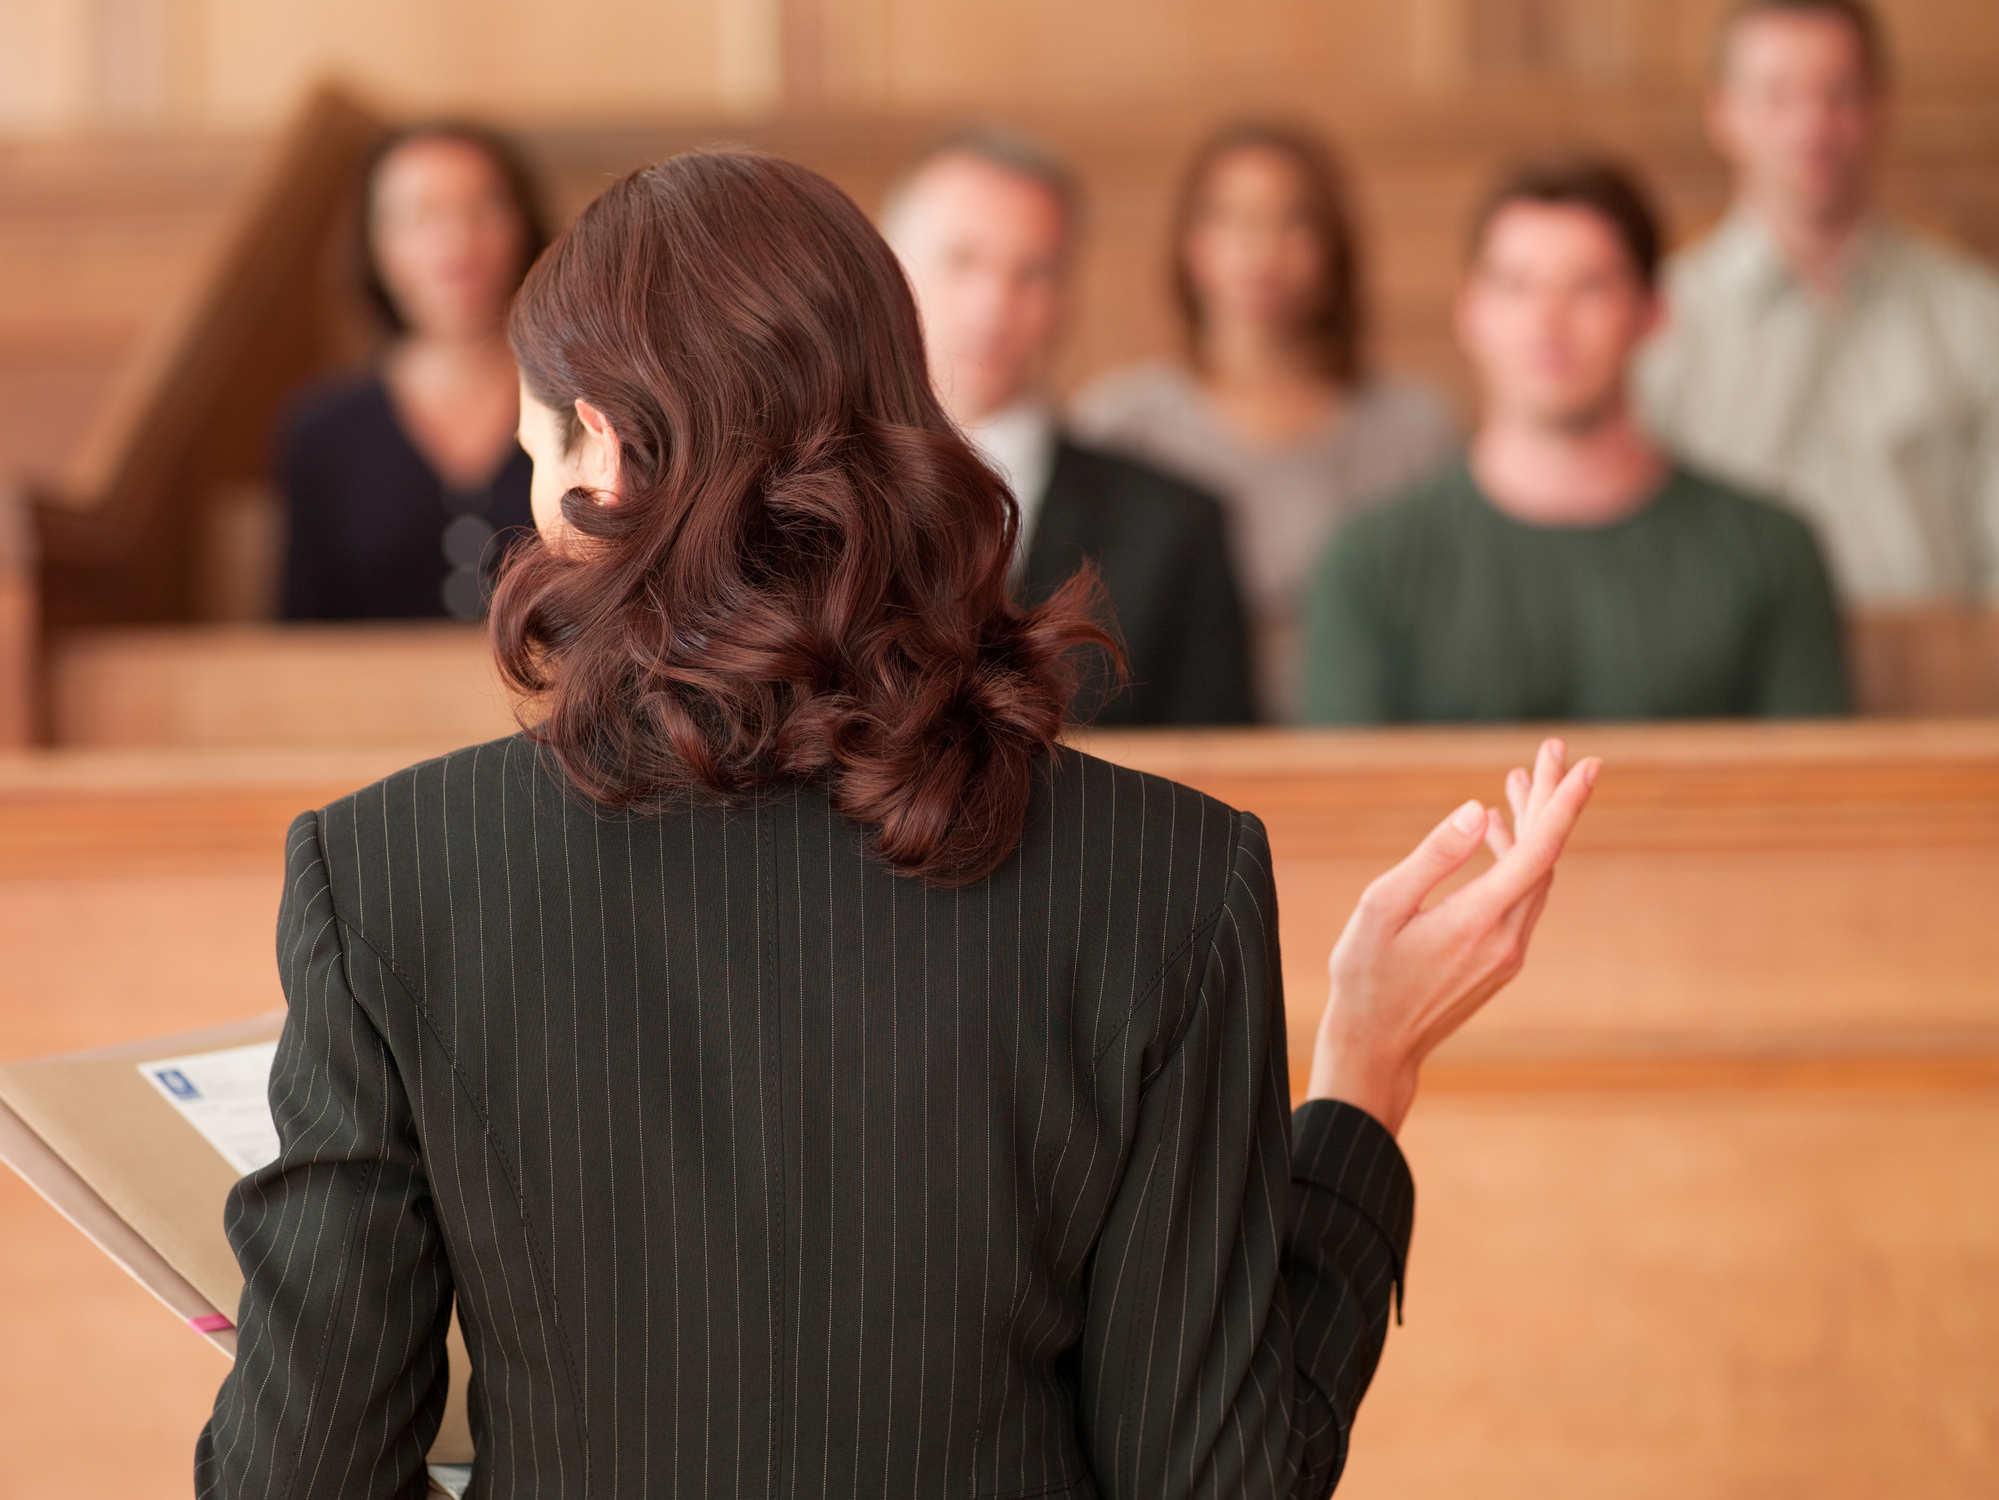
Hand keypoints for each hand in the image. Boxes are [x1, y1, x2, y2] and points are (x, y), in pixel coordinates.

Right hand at [1306, 737, 1599, 1134]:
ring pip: (1535, 877)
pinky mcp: (1499, 961)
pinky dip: (1515, 859)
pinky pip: (1521, 898)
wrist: (1375, 1048)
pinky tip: (1492, 836)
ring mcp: (1507, 953)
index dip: (1564, 803)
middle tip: (1550, 751)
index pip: (1539, 851)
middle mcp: (1507, 938)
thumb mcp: (1381, 907)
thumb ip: (1432, 858)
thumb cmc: (1365, 978)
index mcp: (1479, 920)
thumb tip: (1475, 811)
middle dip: (1548, 801)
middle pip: (1544, 856)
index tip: (1585, 764)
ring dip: (1531, 828)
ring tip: (1515, 783)